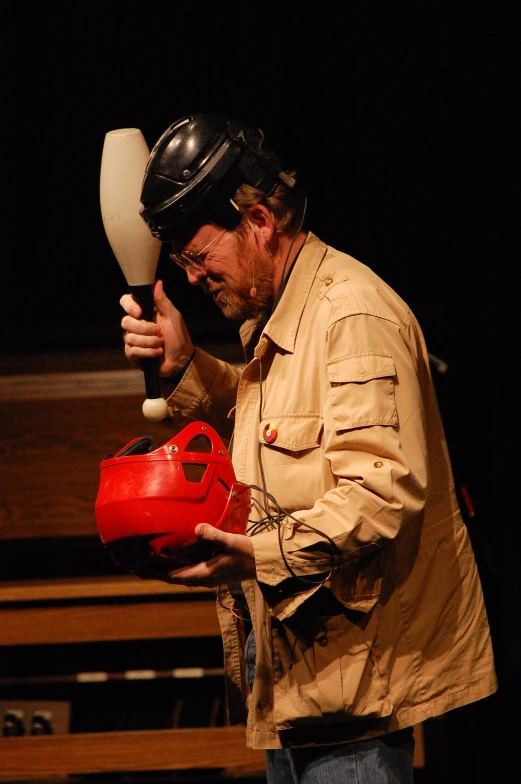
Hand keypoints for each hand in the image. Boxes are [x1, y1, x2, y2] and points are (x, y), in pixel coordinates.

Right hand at [120, 279, 193, 377]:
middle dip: (144, 329)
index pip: (126, 301)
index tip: (139, 312)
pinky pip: (132, 350)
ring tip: (161, 343)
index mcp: (144, 311)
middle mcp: (136, 323)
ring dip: (149, 341)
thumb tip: (157, 281)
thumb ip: (163, 300)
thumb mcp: (173, 316)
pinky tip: (157, 352)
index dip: (129, 306)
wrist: (181, 359)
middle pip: (125, 321)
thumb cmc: (178, 336)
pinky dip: (148, 352)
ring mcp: (133, 339)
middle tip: (159, 331)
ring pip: (130, 337)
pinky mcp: (133, 353)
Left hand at [141, 524, 255, 587]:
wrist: (263, 561)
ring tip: (152, 563)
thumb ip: (214, 535)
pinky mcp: (213, 571)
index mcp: (203, 574)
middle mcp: (203, 578)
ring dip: (166, 570)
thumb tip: (197, 528)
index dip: (156, 572)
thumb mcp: (230, 542)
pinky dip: (178, 566)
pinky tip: (176, 558)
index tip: (141, 568)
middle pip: (174, 577)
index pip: (174, 576)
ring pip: (181, 574)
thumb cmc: (247, 553)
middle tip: (138, 566)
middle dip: (157, 572)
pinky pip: (189, 570)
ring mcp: (208, 576)